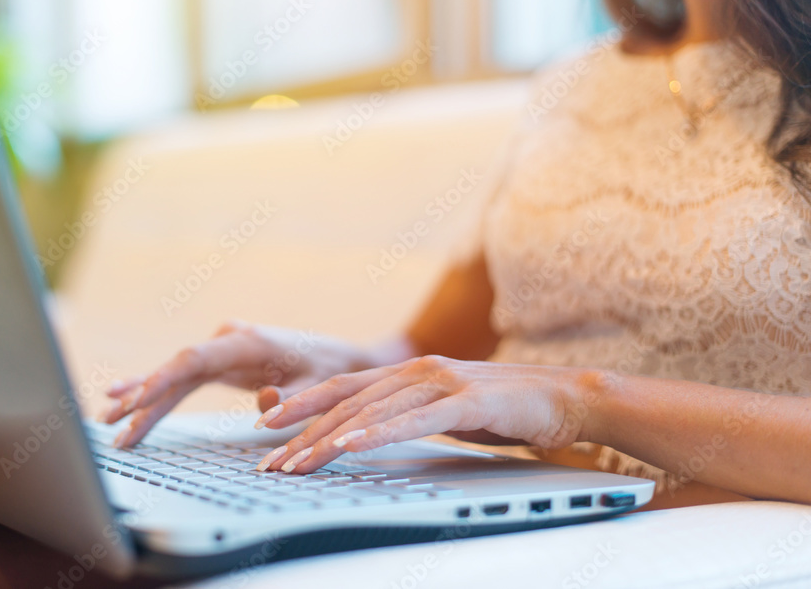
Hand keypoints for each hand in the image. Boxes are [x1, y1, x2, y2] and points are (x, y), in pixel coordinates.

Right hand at [102, 320, 373, 446]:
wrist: (344, 359)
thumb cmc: (332, 370)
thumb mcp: (319, 386)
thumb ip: (293, 396)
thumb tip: (264, 404)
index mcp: (248, 342)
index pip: (195, 360)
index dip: (162, 379)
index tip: (136, 399)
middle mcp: (229, 341)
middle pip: (176, 369)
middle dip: (142, 397)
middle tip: (112, 424)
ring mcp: (222, 350)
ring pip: (174, 375)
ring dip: (144, 399)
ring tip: (109, 422)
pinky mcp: (222, 363)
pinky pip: (184, 380)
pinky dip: (160, 394)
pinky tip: (130, 403)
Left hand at [251, 355, 597, 472]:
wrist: (565, 397)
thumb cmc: (505, 408)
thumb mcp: (444, 410)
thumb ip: (408, 415)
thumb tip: (371, 432)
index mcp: (409, 372)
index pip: (342, 388)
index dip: (302, 405)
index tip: (268, 426)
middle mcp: (418, 371)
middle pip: (347, 402)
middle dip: (303, 433)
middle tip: (271, 461)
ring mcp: (441, 382)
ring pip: (371, 411)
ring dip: (329, 439)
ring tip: (297, 462)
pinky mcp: (467, 401)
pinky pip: (414, 420)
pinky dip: (379, 433)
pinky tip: (353, 445)